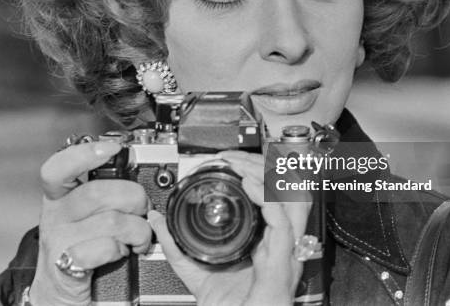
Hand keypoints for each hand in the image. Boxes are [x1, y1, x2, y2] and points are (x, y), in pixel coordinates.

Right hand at [29, 141, 152, 305]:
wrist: (59, 298)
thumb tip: (136, 174)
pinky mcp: (66, 267)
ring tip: (137, 238)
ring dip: (137, 230)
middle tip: (141, 211)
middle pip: (98, 192)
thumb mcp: (86, 217)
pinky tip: (121, 254)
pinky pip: (105, 248)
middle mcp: (55, 217)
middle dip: (133, 199)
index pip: (58, 168)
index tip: (112, 148)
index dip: (84, 153)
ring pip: (111, 220)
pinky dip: (120, 251)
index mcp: (59, 199)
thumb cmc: (80, 252)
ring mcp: (58, 242)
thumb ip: (104, 195)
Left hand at [149, 151, 310, 305]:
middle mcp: (280, 240)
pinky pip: (282, 224)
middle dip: (263, 165)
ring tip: (242, 166)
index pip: (274, 193)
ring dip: (267, 176)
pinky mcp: (281, 263)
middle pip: (288, 190)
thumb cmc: (226, 305)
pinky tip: (249, 185)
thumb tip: (158, 220)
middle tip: (236, 158)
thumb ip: (175, 243)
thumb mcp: (194, 268)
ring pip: (292, 198)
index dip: (256, 170)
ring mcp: (284, 250)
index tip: (230, 160)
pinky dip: (267, 199)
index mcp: (266, 237)